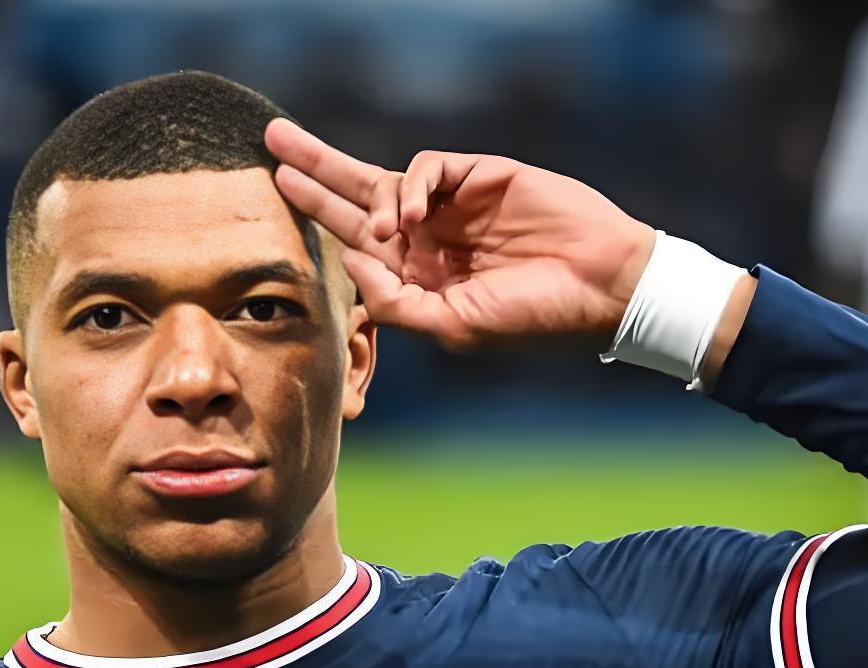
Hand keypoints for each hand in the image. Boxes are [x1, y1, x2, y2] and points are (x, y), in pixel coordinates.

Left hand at [266, 118, 657, 351]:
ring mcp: (451, 204)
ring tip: (387, 227)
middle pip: (355, 194)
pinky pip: (427, 167)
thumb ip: (396, 301)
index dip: (317, 215)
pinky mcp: (478, 175)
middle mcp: (427, 236)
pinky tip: (415, 215)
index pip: (354, 240)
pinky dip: (413, 185)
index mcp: (416, 274)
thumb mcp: (451, 326)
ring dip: (363, 189)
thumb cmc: (529, 316)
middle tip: (271, 140)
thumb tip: (351, 260)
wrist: (596, 285)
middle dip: (313, 168)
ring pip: (384, 175)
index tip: (283, 193)